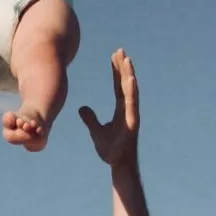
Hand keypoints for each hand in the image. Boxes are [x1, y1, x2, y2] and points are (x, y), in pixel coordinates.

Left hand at [77, 49, 139, 166]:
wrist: (118, 165)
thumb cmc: (110, 151)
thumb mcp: (96, 131)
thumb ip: (90, 119)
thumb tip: (82, 108)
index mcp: (122, 110)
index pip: (118, 87)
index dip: (117, 72)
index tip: (114, 57)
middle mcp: (129, 109)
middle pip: (126, 84)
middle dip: (123, 67)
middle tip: (120, 50)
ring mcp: (132, 114)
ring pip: (131, 90)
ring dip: (129, 74)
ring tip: (127, 59)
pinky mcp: (133, 121)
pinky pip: (132, 103)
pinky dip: (132, 90)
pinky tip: (130, 78)